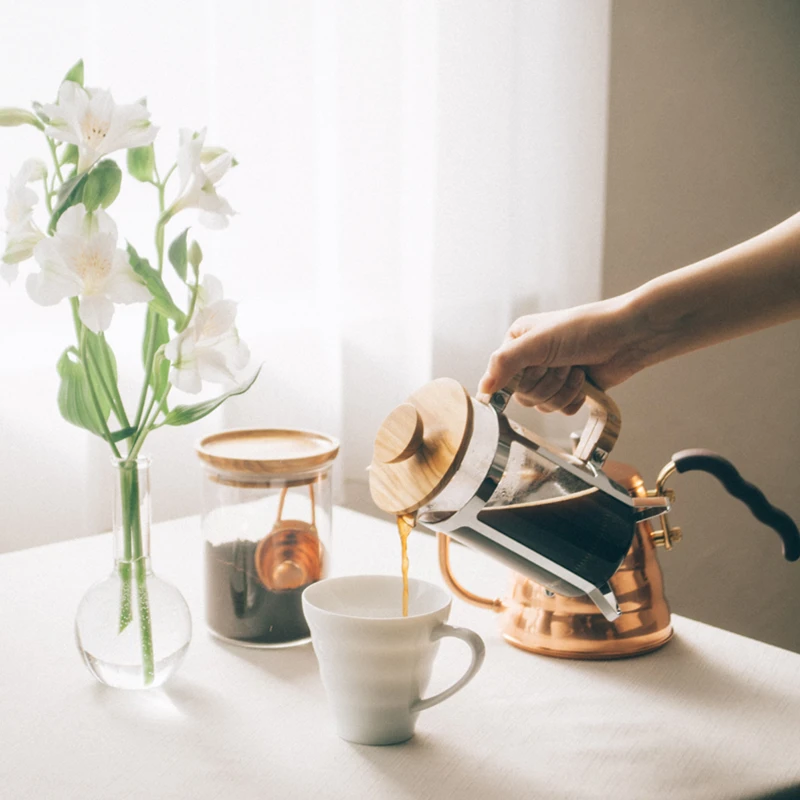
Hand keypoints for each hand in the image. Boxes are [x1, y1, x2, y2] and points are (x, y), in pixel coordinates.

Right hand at [478, 297, 646, 413]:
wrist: (629, 336)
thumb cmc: (586, 329)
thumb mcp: (539, 342)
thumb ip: (505, 363)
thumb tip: (483, 390)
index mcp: (517, 341)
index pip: (502, 377)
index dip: (522, 378)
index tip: (539, 366)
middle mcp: (531, 358)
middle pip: (523, 396)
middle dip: (548, 383)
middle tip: (563, 363)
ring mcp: (551, 375)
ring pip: (542, 406)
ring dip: (563, 391)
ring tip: (577, 370)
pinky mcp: (570, 390)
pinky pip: (560, 410)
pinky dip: (574, 400)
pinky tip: (584, 382)